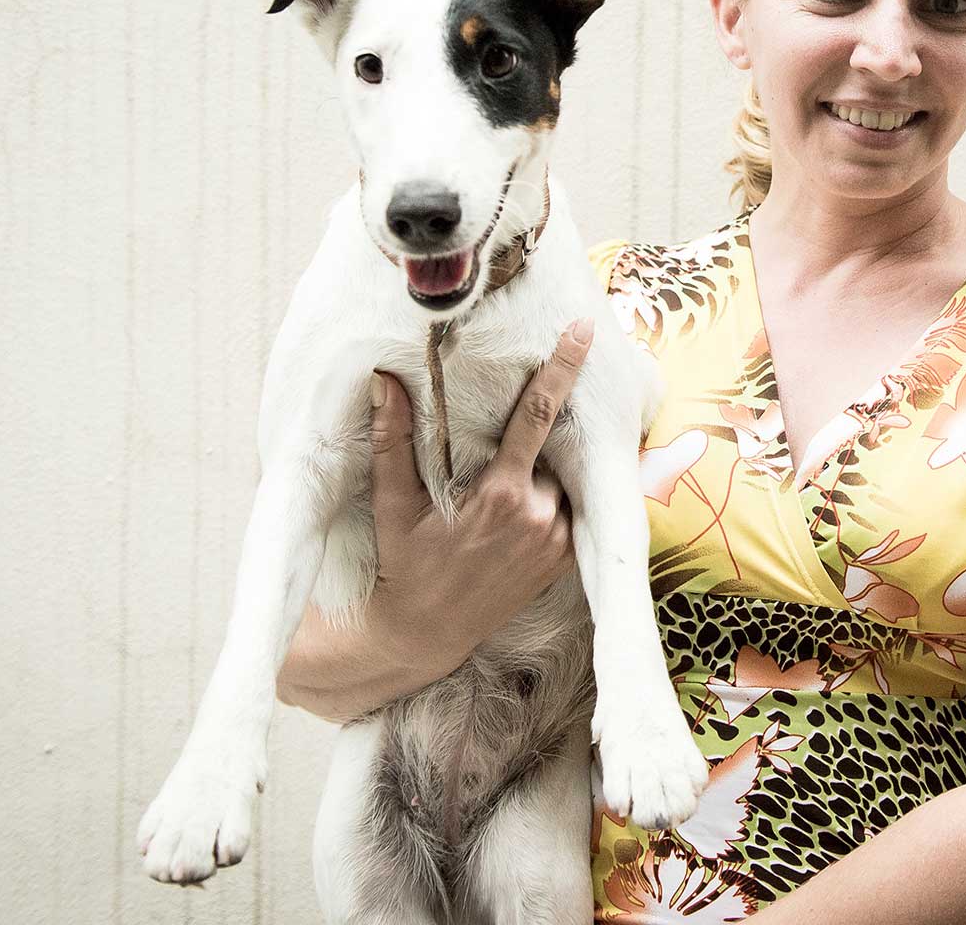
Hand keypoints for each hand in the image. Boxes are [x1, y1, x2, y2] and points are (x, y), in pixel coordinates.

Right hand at [365, 318, 594, 675]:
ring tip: (515, 476)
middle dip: (552, 423)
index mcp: (501, 495)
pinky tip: (533, 497)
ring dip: (550, 466)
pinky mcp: (564, 560)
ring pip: (566, 478)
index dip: (561, 368)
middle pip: (555, 445)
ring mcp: (557, 542)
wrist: (427, 633)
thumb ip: (392, 441)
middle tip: (542, 401)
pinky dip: (559, 495)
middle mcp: (539, 516)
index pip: (538, 415)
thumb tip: (383, 382)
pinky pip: (574, 511)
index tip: (582, 332)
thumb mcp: (393, 504)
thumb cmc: (406, 563)